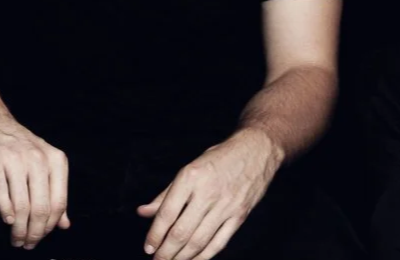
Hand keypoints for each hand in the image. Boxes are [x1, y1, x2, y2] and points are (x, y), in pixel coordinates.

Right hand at [0, 110, 69, 249]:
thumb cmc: (20, 146)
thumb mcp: (44, 164)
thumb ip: (56, 193)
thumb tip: (64, 224)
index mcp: (56, 160)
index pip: (58, 203)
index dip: (49, 227)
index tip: (40, 239)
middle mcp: (39, 159)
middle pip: (41, 208)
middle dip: (34, 233)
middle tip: (26, 245)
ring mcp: (16, 159)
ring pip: (22, 205)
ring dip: (19, 229)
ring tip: (15, 240)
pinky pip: (1, 192)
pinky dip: (5, 211)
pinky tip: (6, 221)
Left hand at [137, 129, 281, 259]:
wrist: (256, 150)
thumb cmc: (220, 158)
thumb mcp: (189, 168)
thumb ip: (166, 194)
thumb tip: (143, 212)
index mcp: (190, 177)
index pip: (167, 213)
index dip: (154, 234)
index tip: (148, 247)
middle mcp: (207, 193)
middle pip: (181, 232)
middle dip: (166, 252)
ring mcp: (225, 206)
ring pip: (199, 241)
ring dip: (182, 257)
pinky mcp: (239, 216)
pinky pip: (219, 242)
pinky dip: (204, 256)